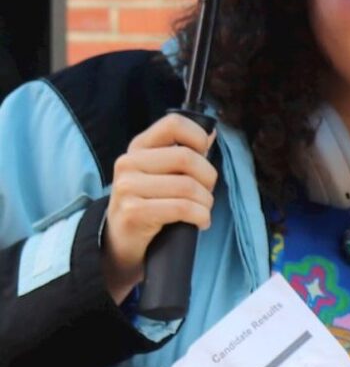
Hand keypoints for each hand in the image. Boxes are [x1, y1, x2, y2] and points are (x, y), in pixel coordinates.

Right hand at [103, 113, 215, 301]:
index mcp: (139, 147)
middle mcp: (128, 163)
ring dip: (206, 202)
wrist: (121, 242)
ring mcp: (127, 187)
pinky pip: (182, 208)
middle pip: (187, 158)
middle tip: (206, 194)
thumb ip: (184, 152)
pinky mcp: (133, 212)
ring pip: (188, 186)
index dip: (199, 138)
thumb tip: (211, 132)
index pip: (174, 124)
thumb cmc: (150, 204)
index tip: (204, 157)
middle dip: (208, 179)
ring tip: (202, 210)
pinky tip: (199, 222)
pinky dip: (201, 217)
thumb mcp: (162, 174)